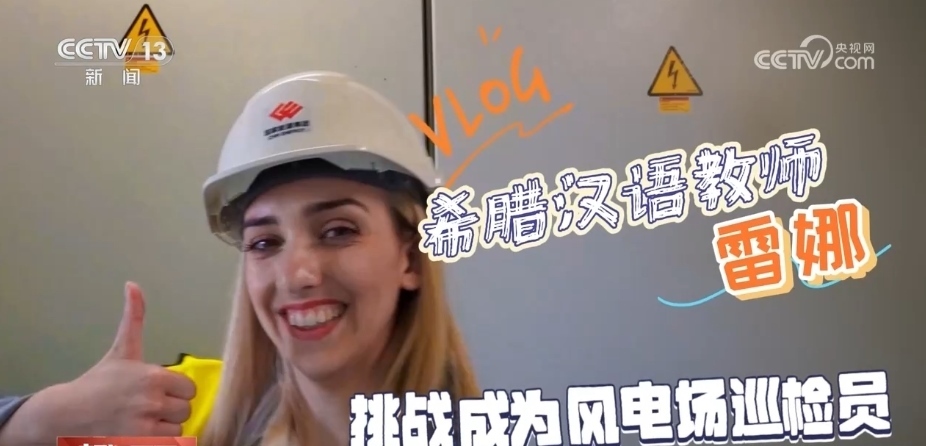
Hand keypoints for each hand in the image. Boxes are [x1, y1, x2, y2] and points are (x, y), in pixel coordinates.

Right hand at [4, 282, 196, 441]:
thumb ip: (134, 318)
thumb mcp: (122, 350)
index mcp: (152, 377)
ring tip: (141, 421)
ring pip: (177, 430)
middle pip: (185, 411)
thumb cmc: (98, 383)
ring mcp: (145, 427)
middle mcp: (151, 402)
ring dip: (163, 428)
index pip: (189, 389)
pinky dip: (155, 441)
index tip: (156, 391)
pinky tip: (138, 433)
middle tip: (147, 408)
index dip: (175, 391)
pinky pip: (166, 444)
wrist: (66, 415)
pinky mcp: (138, 444)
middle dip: (169, 410)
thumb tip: (133, 284)